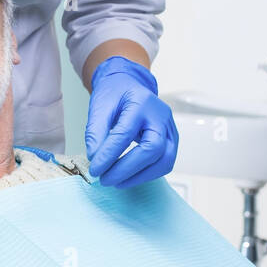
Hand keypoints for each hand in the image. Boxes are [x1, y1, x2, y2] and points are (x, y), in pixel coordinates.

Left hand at [84, 56, 178, 186]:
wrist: (129, 85)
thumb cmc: (115, 94)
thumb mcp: (99, 106)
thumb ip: (95, 132)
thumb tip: (95, 158)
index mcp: (141, 102)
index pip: (126, 133)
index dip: (109, 155)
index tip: (95, 169)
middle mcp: (161, 116)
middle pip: (152, 149)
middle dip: (127, 169)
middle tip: (105, 179)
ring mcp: (170, 129)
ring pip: (164, 160)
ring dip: (139, 176)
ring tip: (116, 182)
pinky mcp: (172, 140)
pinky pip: (165, 163)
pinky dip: (147, 174)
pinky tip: (129, 176)